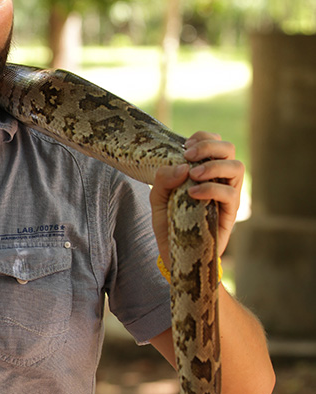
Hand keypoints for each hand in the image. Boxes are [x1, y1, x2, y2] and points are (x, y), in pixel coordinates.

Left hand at [150, 131, 244, 266]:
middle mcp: (220, 179)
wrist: (174, 255)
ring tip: (194, 174)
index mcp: (205, 170)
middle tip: (189, 155)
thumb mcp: (157, 200)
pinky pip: (229, 193)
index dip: (203, 138)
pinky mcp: (229, 212)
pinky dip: (212, 188)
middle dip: (209, 146)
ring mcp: (227, 195)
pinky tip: (193, 193)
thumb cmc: (168, 224)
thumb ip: (163, 180)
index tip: (185, 146)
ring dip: (214, 165)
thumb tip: (182, 166)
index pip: (214, 142)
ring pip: (237, 166)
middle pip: (229, 149)